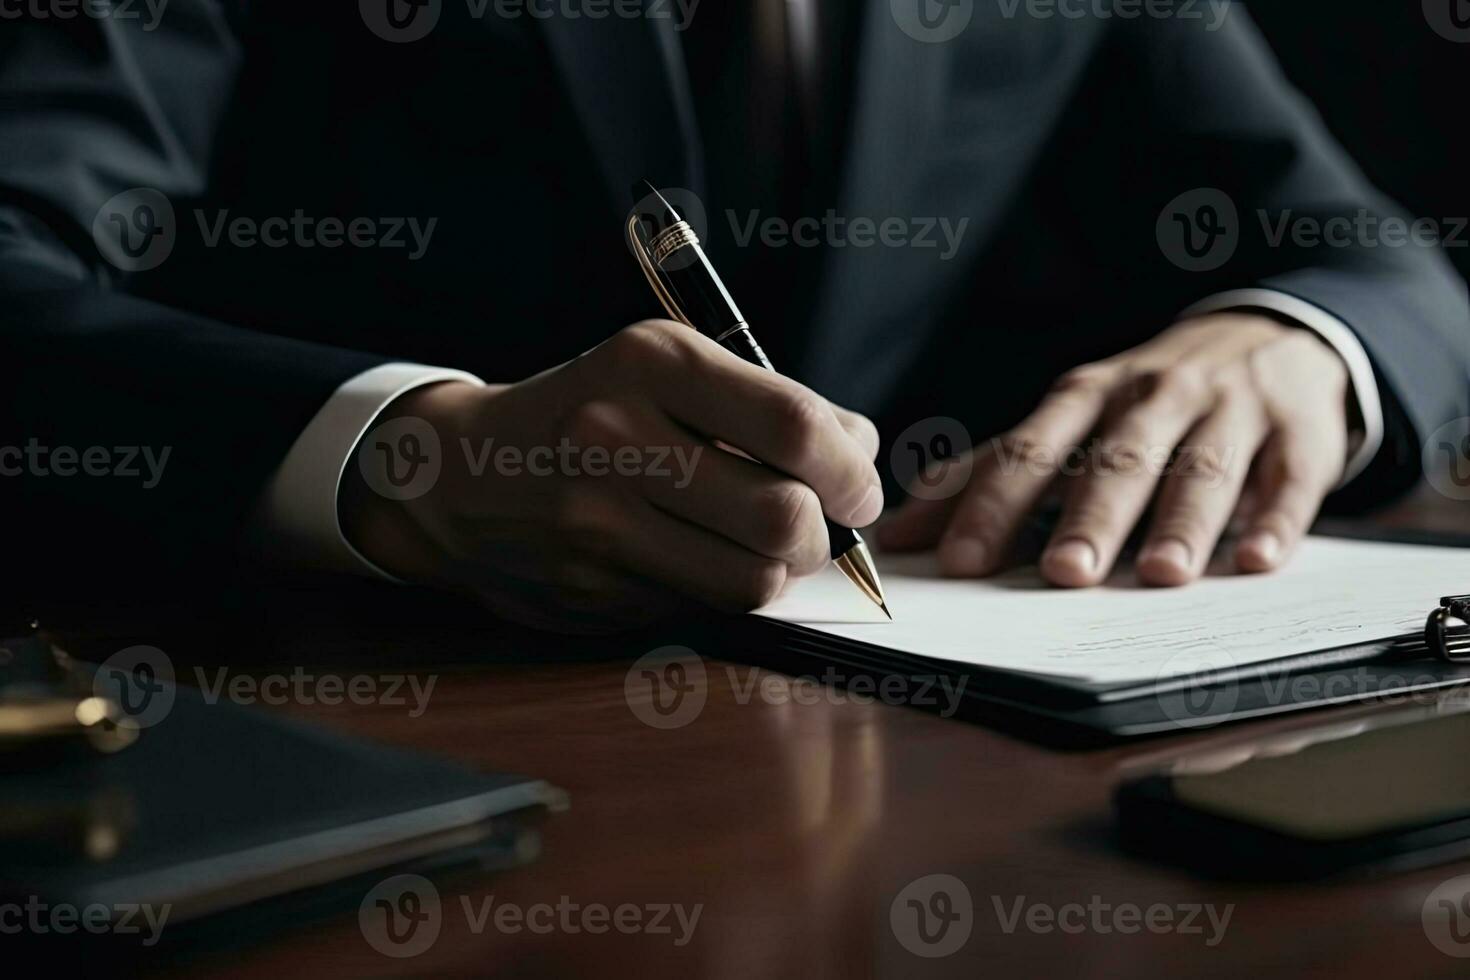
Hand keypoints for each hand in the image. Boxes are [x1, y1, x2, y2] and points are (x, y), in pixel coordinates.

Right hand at [340, 319, 882, 631]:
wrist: (458, 475)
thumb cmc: (589, 412)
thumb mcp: (666, 369)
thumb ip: (768, 403)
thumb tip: (861, 452)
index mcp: (649, 361)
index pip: (793, 426)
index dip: (851, 470)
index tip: (859, 486)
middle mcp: (617, 437)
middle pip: (782, 515)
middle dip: (825, 532)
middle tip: (821, 525)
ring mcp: (597, 520)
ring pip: (751, 579)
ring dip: (780, 571)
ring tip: (767, 545)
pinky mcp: (588, 587)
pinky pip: (702, 607)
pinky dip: (722, 590)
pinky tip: (701, 559)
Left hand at [878, 314, 1350, 585]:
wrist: (1271, 338)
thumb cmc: (1144, 399)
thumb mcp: (1068, 417)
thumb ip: (990, 469)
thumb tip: (902, 526)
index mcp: (1085, 398)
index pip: (1030, 452)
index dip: (993, 505)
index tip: (960, 560)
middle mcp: (1152, 398)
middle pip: (1116, 461)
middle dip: (1090, 516)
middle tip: (1065, 574)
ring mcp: (1229, 412)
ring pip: (1202, 468)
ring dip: (1181, 522)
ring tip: (1160, 575)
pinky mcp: (1299, 434)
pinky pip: (1288, 479)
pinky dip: (1275, 519)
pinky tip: (1258, 559)